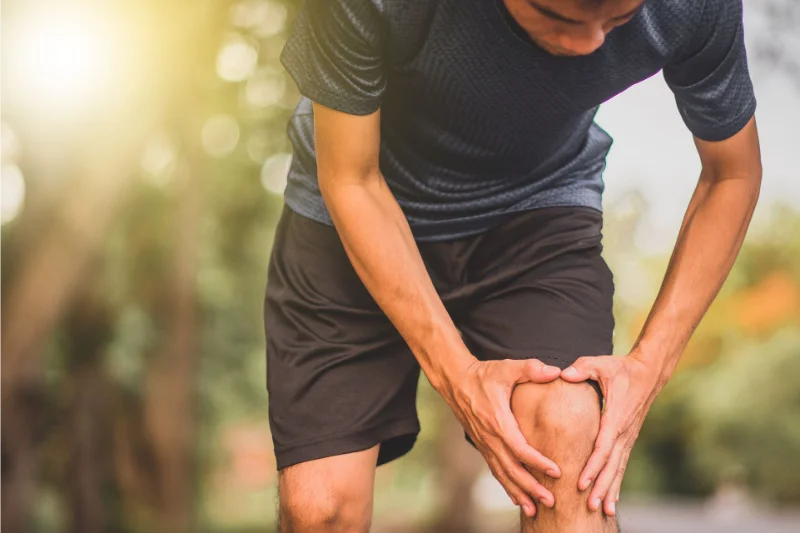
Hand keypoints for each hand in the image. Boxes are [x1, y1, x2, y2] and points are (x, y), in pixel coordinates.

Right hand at [441, 358, 561, 517]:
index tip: (556, 471)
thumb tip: (556, 372)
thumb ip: (531, 369)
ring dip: (518, 493)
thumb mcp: (507, 368)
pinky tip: (517, 498)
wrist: (455, 381)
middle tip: (551, 501)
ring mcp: (484, 443)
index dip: (538, 462)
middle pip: (511, 469)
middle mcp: (489, 437)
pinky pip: (495, 470)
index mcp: (498, 420)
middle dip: (531, 487)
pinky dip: (507, 486)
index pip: (519, 448)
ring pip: (502, 474)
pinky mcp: (482, 445)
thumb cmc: (483, 374)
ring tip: (535, 510)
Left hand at [560, 353, 661, 516]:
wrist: (648, 372)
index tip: (581, 482)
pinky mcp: (628, 438)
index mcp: (615, 417)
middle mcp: (624, 431)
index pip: (603, 446)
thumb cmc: (620, 368)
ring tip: (603, 510)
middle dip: (601, 486)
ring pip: (618, 467)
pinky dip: (616, 481)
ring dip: (610, 488)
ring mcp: (628, 436)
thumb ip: (582, 368)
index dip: (592, 466)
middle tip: (591, 506)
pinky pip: (621, 463)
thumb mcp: (599, 364)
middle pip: (612, 464)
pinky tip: (612, 498)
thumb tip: (565, 374)